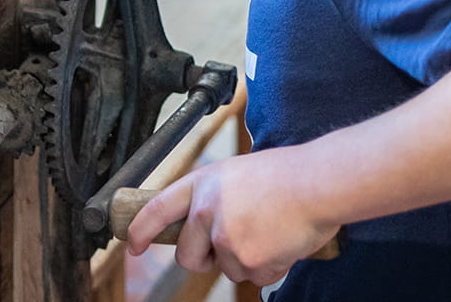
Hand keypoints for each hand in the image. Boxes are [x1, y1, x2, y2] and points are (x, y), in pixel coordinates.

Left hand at [125, 151, 339, 286]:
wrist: (317, 183)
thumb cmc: (285, 175)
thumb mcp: (235, 174)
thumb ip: (214, 199)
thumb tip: (205, 228)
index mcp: (201, 184)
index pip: (156, 209)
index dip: (141, 230)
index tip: (133, 245)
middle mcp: (206, 211)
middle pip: (187, 255)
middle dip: (203, 260)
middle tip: (229, 248)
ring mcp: (225, 238)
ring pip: (227, 268)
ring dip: (247, 259)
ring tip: (270, 230)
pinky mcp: (247, 260)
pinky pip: (255, 276)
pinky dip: (270, 266)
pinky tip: (282, 241)